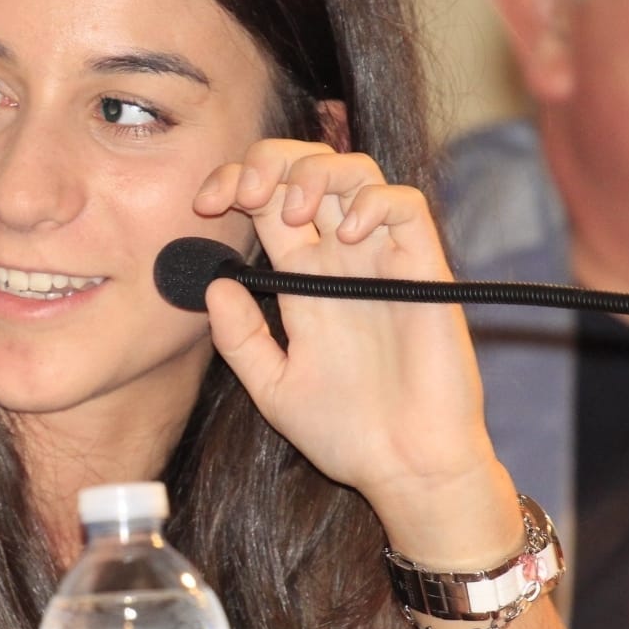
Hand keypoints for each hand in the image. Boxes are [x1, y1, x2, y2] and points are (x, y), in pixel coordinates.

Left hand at [191, 139, 516, 561]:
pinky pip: (406, 206)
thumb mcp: (271, 386)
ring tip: (296, 212)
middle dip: (268, 160)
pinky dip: (374, 201)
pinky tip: (348, 233)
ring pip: (356, 172)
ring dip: (317, 173)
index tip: (205, 205)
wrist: (405, 468)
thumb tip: (214, 285)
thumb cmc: (345, 432)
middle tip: (243, 191)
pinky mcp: (423, 270)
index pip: (265, 202)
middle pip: (306, 170)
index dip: (233, 183)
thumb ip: (240, 338)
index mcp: (300, 278)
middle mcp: (339, 258)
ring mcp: (381, 259)